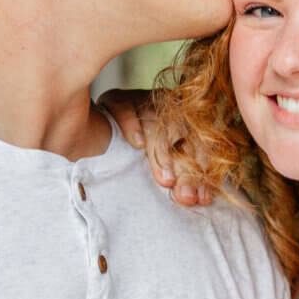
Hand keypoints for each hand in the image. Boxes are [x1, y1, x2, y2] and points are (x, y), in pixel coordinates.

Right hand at [97, 90, 213, 208]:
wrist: (97, 119)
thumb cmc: (137, 145)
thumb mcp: (163, 158)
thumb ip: (181, 174)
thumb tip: (201, 198)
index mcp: (184, 119)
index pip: (198, 146)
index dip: (202, 172)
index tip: (202, 198)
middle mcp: (167, 106)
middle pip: (182, 136)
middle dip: (186, 168)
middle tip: (185, 195)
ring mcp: (143, 101)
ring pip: (157, 124)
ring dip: (163, 152)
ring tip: (166, 179)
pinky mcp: (118, 100)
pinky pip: (126, 110)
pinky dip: (133, 126)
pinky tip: (138, 144)